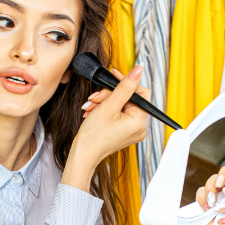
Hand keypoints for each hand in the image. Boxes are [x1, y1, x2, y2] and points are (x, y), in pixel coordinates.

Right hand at [61, 65, 150, 191]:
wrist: (83, 154)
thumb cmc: (94, 135)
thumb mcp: (109, 106)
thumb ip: (125, 86)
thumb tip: (138, 71)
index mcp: (140, 122)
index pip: (141, 93)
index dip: (127, 83)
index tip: (113, 77)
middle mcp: (139, 127)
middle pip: (129, 98)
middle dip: (110, 95)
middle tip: (96, 97)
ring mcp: (132, 130)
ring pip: (121, 104)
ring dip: (105, 101)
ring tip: (91, 106)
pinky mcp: (124, 131)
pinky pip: (118, 113)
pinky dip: (106, 109)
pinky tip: (94, 111)